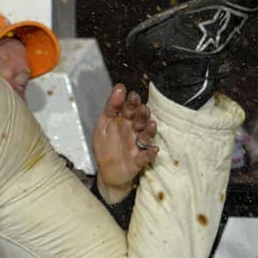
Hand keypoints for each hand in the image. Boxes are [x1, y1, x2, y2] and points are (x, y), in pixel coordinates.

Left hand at [91, 83, 157, 204]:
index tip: (132, 95)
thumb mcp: (103, 123)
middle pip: (139, 121)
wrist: (106, 170)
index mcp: (124, 121)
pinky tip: (154, 149)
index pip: (129, 109)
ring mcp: (136, 146)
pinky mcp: (138, 161)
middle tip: (142, 108)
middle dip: (141, 114)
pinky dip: (150, 153)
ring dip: (149, 131)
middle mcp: (133, 132)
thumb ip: (111, 107)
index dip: (131, 103)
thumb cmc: (106, 145)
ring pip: (145, 136)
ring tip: (151, 124)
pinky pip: (145, 156)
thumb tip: (120, 87)